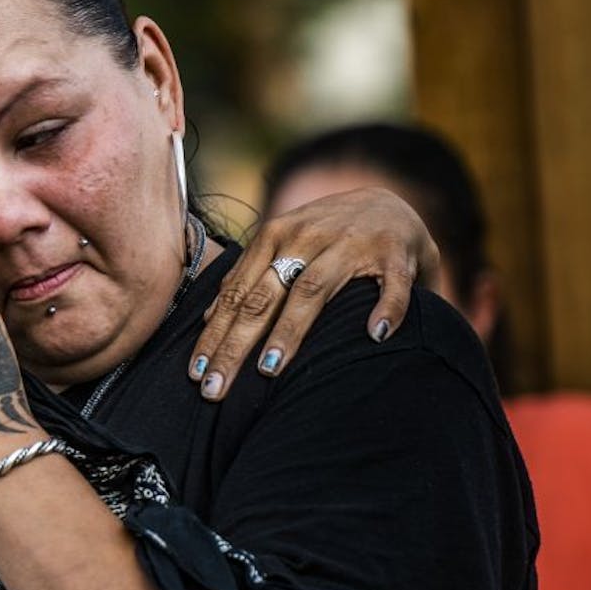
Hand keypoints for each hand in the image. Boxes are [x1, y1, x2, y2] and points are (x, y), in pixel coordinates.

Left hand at [188, 187, 436, 399]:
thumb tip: (210, 317)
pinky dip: (386, 308)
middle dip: (236, 345)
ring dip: (289, 330)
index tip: (195, 374)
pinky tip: (374, 334)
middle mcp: (307, 237)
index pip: (236, 294)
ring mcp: (351, 243)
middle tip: (216, 387)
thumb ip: (248, 277)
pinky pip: (392, 284)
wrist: (390, 203)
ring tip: (268, 369)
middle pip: (263, 297)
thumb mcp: (282, 246)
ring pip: (313, 289)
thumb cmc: (325, 236)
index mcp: (275, 237)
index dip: (214, 335)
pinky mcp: (395, 253)